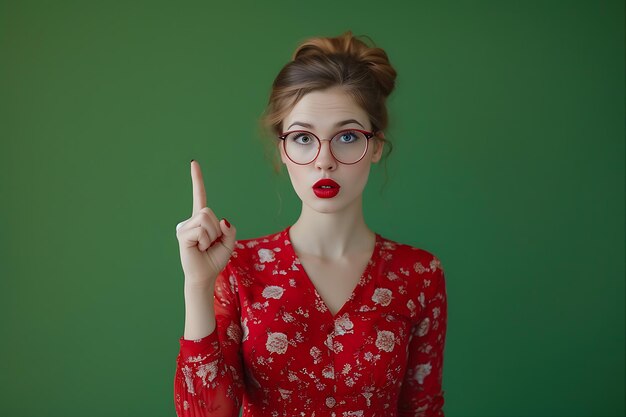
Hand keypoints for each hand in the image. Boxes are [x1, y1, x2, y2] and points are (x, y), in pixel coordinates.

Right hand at [175, 160, 236, 285]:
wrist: (206, 275)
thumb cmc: (215, 259)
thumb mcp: (229, 242)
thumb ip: (229, 229)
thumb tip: (222, 220)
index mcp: (202, 219)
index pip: (200, 196)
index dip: (197, 179)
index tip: (194, 163)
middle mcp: (191, 220)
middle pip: (210, 212)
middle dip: (216, 230)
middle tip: (210, 243)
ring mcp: (185, 227)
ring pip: (206, 220)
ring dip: (211, 236)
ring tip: (204, 246)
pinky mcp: (182, 235)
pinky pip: (201, 231)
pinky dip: (205, 241)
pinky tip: (199, 249)